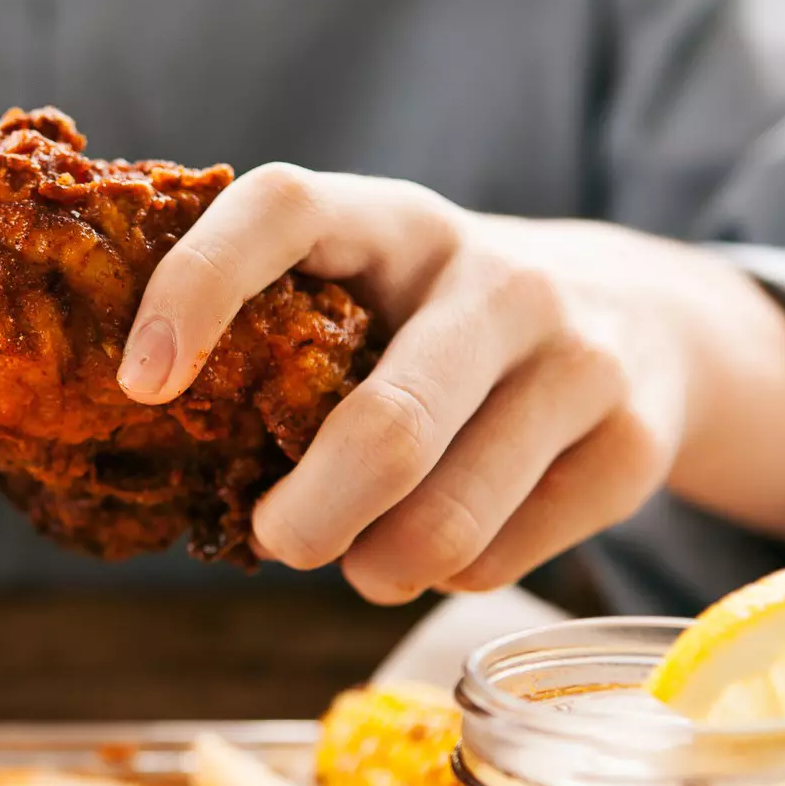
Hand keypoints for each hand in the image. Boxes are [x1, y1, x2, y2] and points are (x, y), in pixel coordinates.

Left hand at [117, 165, 784, 601]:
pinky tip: (445, 549)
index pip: (284, 208)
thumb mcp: (375, 292)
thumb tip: (162, 450)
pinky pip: (502, 556)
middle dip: (305, 517)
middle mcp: (499, 278)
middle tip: (274, 540)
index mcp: (397, 220)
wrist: (643, 323)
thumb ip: (287, 337)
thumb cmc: (443, 326)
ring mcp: (581, 358)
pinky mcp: (633, 444)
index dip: (199, 286)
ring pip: (446, 517)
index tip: (141, 385)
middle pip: (385, 428)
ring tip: (359, 565)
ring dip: (374, 568)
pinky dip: (448, 577)